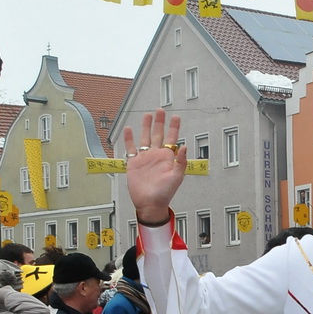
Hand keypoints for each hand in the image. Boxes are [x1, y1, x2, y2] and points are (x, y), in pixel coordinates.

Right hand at [123, 109, 187, 225]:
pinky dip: (129, 138)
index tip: (176, 117)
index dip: (174, 127)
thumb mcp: (177, 177)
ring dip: (146, 126)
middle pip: (158, 134)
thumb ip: (181, 162)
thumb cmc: (165, 192)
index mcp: (168, 157)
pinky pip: (130, 148)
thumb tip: (184, 146)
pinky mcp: (134, 162)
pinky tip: (128, 129)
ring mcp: (145, 157)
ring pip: (145, 137)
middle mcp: (156, 155)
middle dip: (160, 122)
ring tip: (147, 115)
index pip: (172, 138)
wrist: (150, 202)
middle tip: (161, 110)